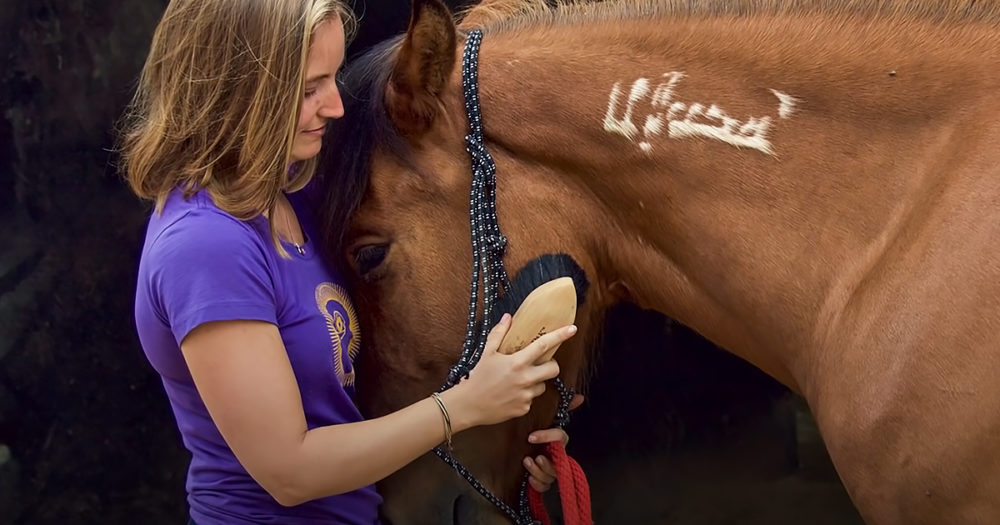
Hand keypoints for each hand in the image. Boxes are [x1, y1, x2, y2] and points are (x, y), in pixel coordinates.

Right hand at [444, 314, 576, 428]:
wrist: (468, 405)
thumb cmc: (477, 377)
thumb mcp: (487, 353)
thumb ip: (499, 334)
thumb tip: (508, 317)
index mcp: (517, 362)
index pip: (544, 345)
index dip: (560, 336)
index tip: (572, 329)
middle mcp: (525, 379)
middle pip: (553, 369)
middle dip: (550, 365)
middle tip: (538, 364)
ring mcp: (526, 396)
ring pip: (542, 386)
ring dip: (536, 382)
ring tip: (518, 381)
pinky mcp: (524, 409)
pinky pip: (532, 400)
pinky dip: (525, 396)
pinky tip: (511, 394)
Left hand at [523, 394, 583, 491]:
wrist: (514, 449)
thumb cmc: (531, 433)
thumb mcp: (541, 419)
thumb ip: (562, 407)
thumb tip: (580, 397)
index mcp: (556, 442)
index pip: (561, 438)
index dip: (549, 437)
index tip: (532, 436)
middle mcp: (555, 456)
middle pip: (559, 464)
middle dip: (547, 463)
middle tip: (535, 457)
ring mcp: (549, 469)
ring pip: (551, 476)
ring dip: (539, 471)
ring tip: (527, 463)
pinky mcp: (540, 480)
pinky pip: (544, 487)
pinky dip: (537, 484)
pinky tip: (528, 478)